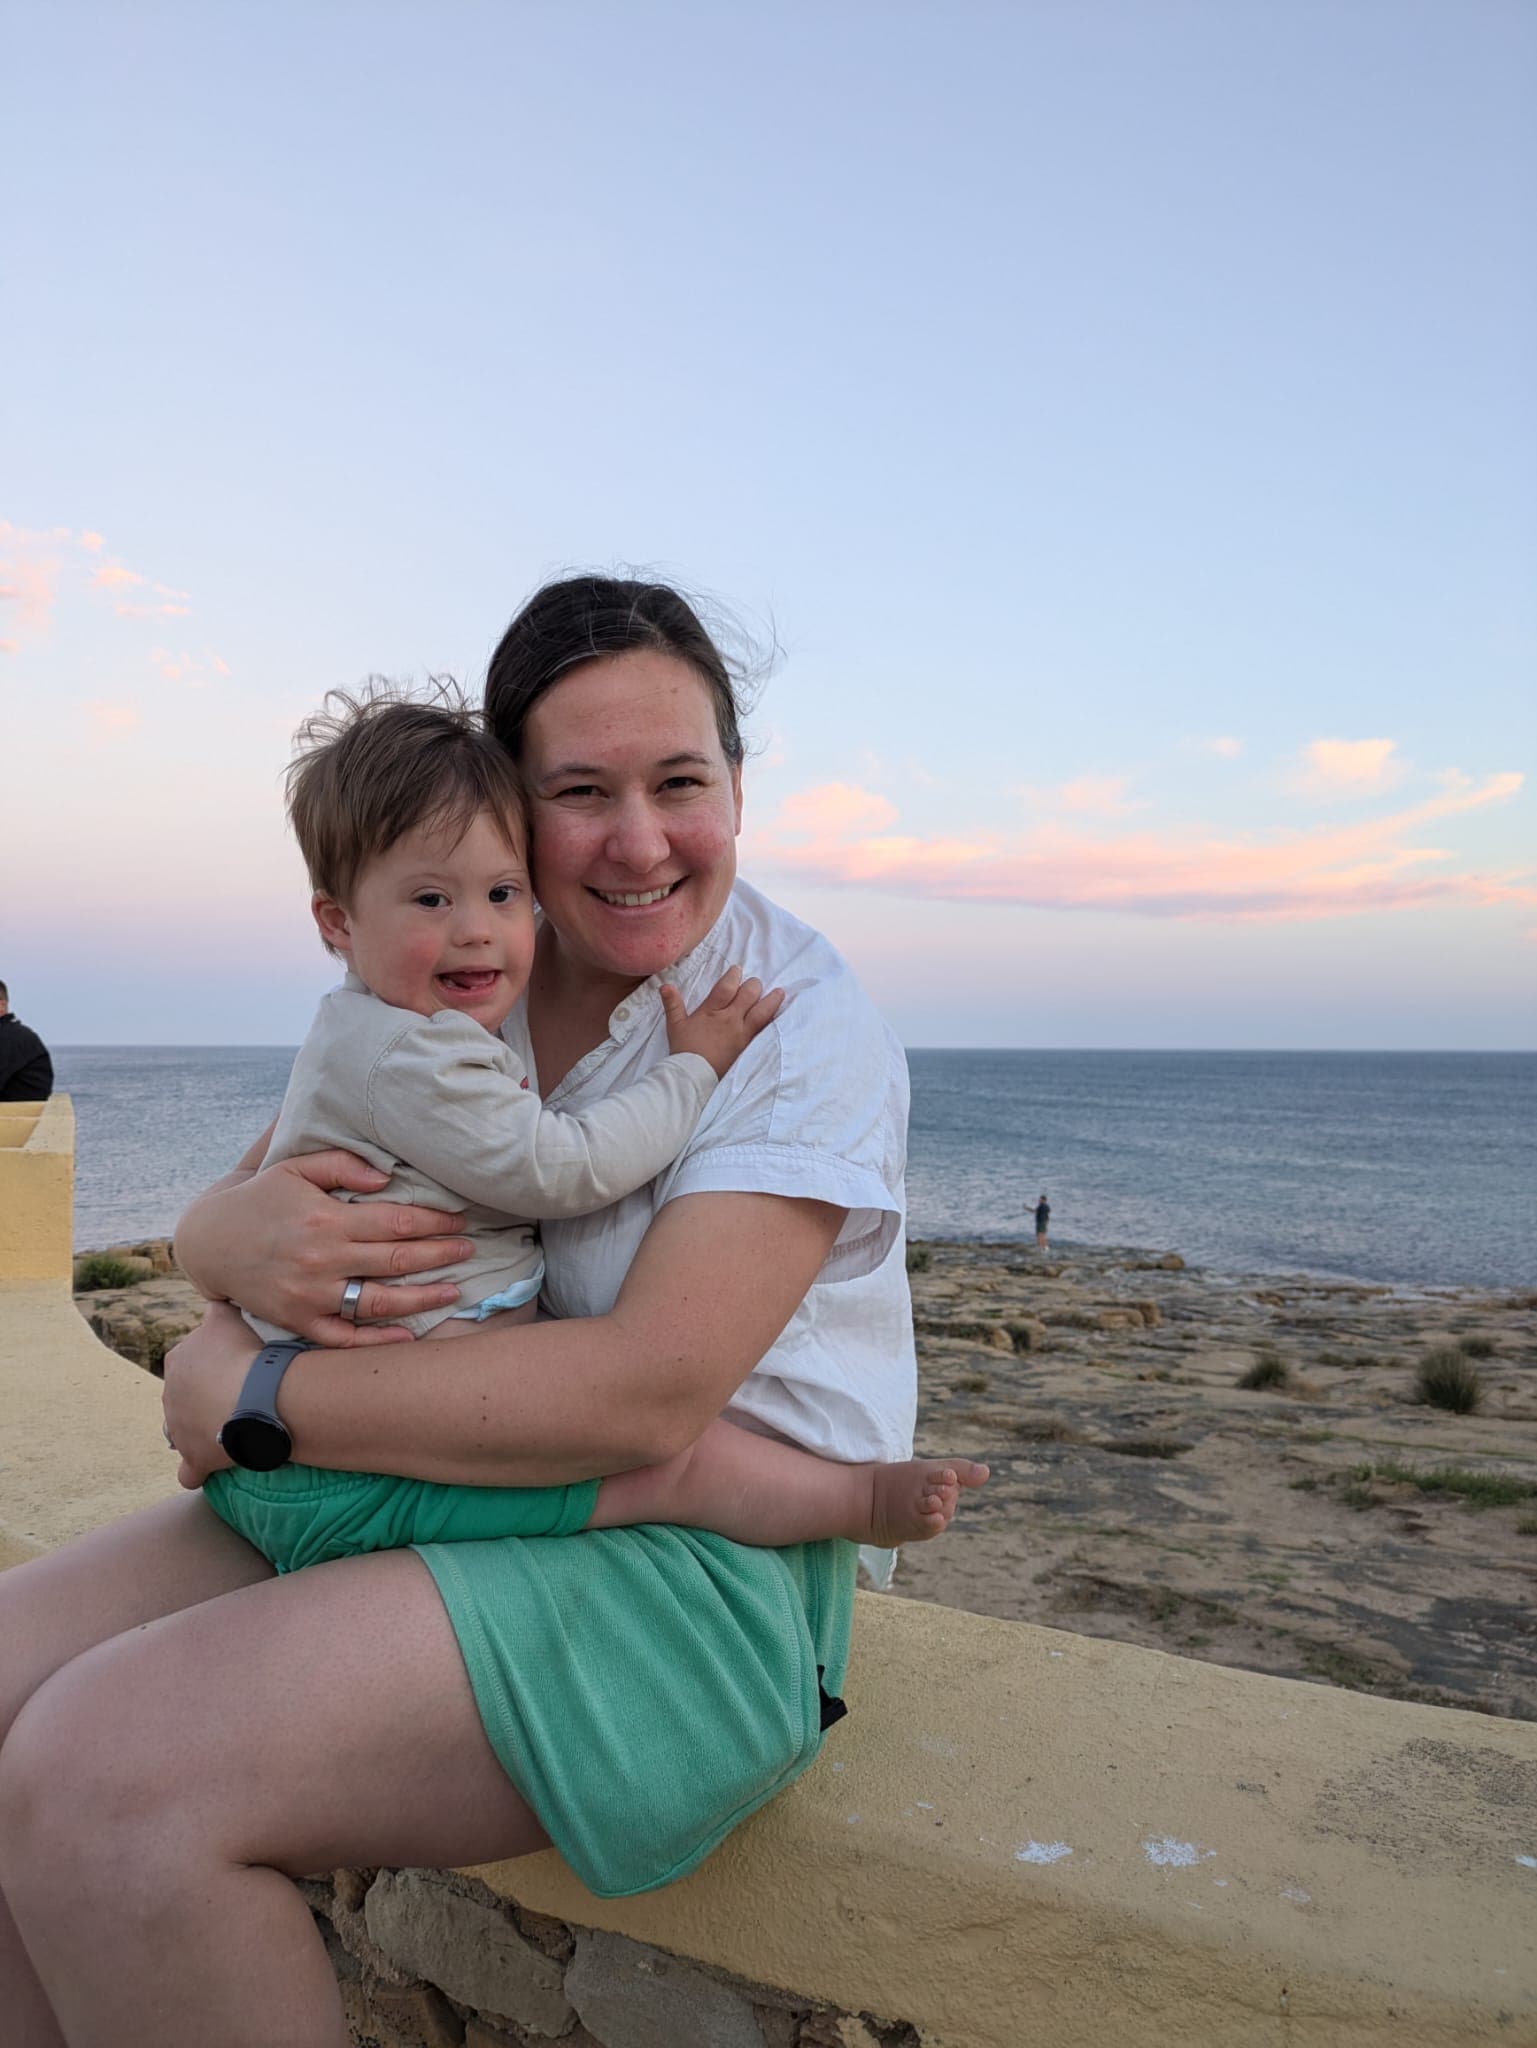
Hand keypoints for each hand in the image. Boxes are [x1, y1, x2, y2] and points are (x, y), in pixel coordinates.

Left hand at [161, 1304, 257, 1487]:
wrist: (257, 1394)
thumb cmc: (245, 1352)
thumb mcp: (228, 1316)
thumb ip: (218, 1308)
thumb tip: (218, 1299)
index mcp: (178, 1360)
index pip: (189, 1361)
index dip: (212, 1364)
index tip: (237, 1366)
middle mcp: (170, 1396)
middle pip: (185, 1397)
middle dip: (205, 1397)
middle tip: (241, 1395)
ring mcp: (179, 1430)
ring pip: (184, 1431)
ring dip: (203, 1430)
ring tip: (234, 1427)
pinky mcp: (195, 1458)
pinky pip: (189, 1472)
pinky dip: (197, 1471)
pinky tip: (210, 1469)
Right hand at [174, 1148, 472, 1345]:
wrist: (209, 1242)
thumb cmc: (259, 1198)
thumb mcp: (293, 1167)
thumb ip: (340, 1164)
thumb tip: (387, 1177)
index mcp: (327, 1218)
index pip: (397, 1221)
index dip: (434, 1221)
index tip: (459, 1220)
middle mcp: (323, 1259)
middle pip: (397, 1260)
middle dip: (440, 1255)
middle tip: (469, 1250)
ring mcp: (311, 1295)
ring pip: (379, 1302)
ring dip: (422, 1298)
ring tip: (454, 1292)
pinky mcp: (299, 1321)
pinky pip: (343, 1337)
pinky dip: (376, 1341)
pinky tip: (407, 1337)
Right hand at [660, 966, 784, 1079]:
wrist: (693, 1075)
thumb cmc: (684, 1049)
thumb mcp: (675, 1025)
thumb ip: (672, 1004)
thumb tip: (665, 985)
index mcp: (712, 1011)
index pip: (727, 987)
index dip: (734, 976)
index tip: (737, 970)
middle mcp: (730, 1019)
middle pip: (748, 995)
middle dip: (753, 985)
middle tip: (754, 983)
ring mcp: (741, 1033)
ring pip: (762, 1011)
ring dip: (771, 1000)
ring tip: (779, 992)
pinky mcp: (748, 1045)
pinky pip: (763, 1029)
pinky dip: (772, 1020)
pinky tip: (777, 1016)